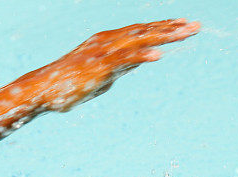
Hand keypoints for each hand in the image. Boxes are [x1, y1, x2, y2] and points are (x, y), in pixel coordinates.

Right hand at [39, 19, 199, 111]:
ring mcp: (102, 52)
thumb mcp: (98, 76)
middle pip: (144, 31)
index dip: (162, 27)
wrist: (41, 91)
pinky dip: (142, 56)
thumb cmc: (65, 87)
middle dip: (171, 28)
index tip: (183, 24)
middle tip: (196, 26)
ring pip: (139, 40)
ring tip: (186, 34)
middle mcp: (106, 42)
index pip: (139, 32)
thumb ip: (117, 68)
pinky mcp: (97, 66)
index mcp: (106, 43)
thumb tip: (134, 65)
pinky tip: (159, 56)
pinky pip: (124, 59)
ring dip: (164, 36)